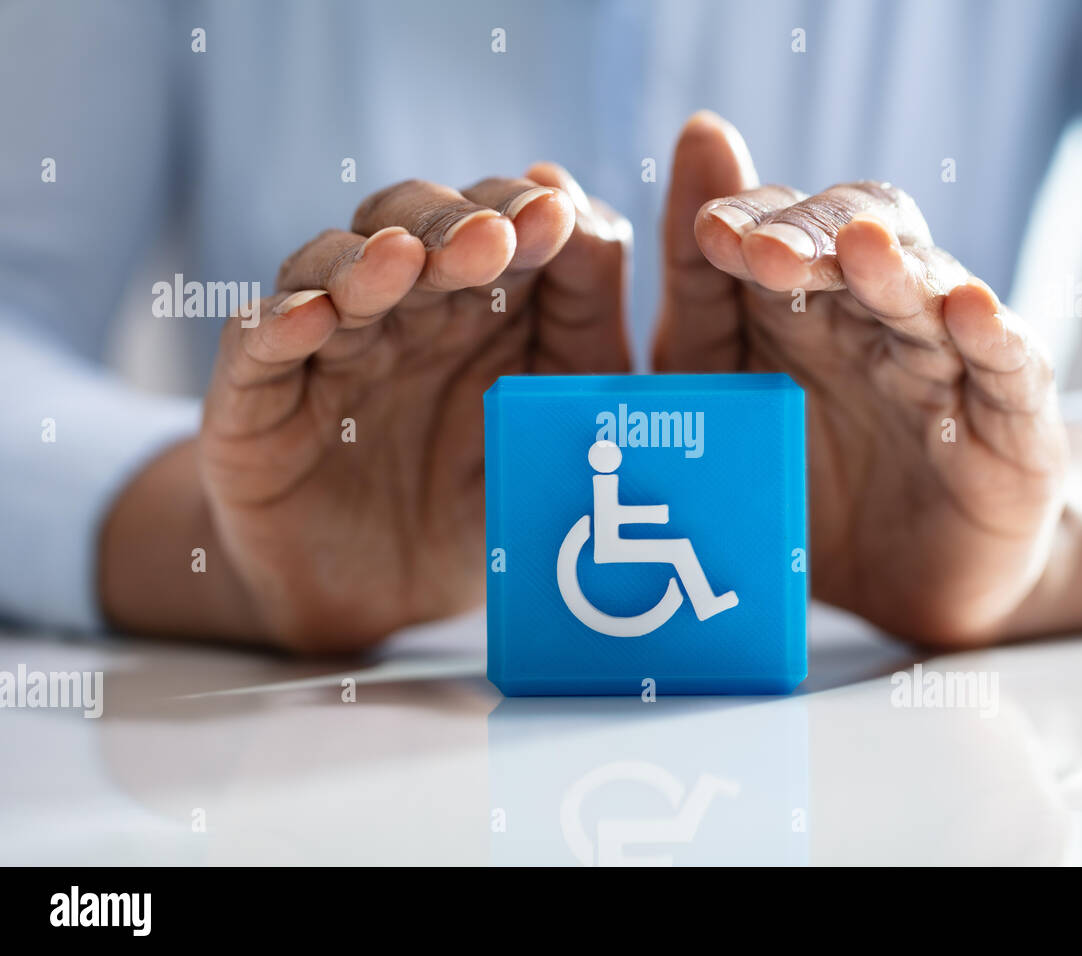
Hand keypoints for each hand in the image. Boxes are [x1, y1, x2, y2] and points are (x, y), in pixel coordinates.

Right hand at [100, 165, 630, 649]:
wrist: (386, 600)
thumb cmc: (482, 498)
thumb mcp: (556, 418)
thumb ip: (587, 327)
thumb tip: (588, 216)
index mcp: (483, 300)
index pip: (496, 221)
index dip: (518, 209)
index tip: (551, 212)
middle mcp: (402, 307)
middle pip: (412, 227)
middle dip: (450, 225)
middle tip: (489, 238)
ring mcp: (327, 345)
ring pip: (332, 270)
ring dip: (367, 261)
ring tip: (402, 259)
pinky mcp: (257, 398)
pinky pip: (256, 346)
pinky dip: (278, 324)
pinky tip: (310, 316)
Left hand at [654, 113, 1068, 642]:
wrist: (911, 578)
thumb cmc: (809, 482)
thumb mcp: (733, 413)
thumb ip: (697, 332)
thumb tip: (642, 236)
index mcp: (798, 309)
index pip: (773, 235)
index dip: (743, 221)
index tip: (709, 229)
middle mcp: (873, 318)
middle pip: (851, 242)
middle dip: (808, 238)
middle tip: (764, 250)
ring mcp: (946, 362)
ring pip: (925, 293)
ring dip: (893, 269)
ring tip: (863, 250)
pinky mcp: (1013, 421)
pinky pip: (1009, 370)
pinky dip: (994, 336)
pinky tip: (970, 310)